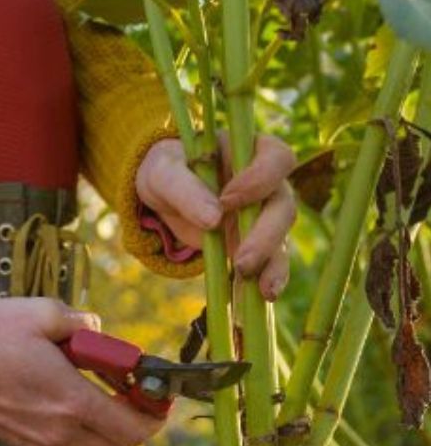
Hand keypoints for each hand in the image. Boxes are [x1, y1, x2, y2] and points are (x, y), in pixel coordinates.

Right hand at [0, 298, 166, 445]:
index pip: (136, 428)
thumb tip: (97, 331)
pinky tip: (67, 395)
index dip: (156, 412)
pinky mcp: (23, 443)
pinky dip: (84, 429)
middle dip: (138, 421)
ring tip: (97, 387)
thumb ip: (81, 322)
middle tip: (131, 387)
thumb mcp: (40, 312)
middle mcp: (59, 432)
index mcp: (70, 401)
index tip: (154, 388)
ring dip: (110, 426)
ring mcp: (40, 443)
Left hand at [136, 132, 296, 300]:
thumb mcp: (164, 173)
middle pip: (283, 204)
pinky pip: (270, 260)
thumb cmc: (167, 171)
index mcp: (250, 150)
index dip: (259, 179)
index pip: (275, 158)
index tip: (227, 200)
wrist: (162, 193)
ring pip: (281, 236)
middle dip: (266, 234)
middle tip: (243, 260)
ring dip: (272, 262)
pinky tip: (263, 296)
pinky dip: (268, 277)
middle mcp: (267, 182)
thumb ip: (185, 189)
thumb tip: (213, 218)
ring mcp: (264, 214)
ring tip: (259, 288)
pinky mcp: (256, 242)